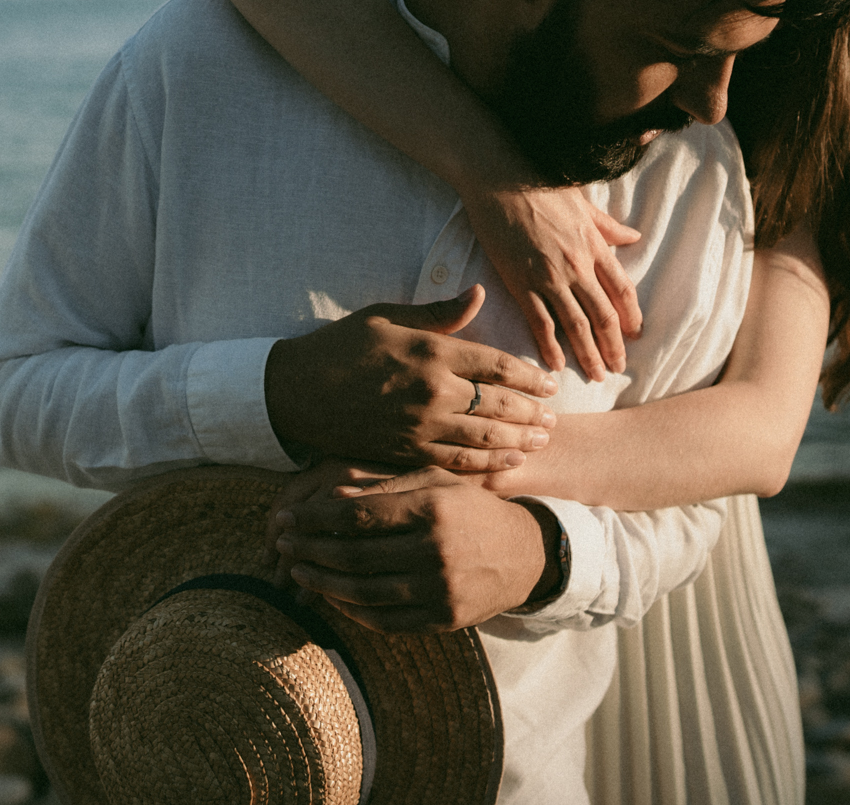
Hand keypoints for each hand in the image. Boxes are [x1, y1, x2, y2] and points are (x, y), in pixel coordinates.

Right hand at [265, 286, 558, 471]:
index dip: (530, 376)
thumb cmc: (342, 347)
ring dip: (519, 441)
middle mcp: (432, 390)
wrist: (295, 392)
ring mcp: (420, 425)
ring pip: (485, 438)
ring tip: (540, 441)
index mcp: (432, 351)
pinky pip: (458, 462)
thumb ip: (440, 312)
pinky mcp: (406, 451)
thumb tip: (479, 293)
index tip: (549, 383)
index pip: (497, 365)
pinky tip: (509, 463)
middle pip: (500, 404)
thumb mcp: (389, 317)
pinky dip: (489, 465)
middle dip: (532, 412)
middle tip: (553, 417)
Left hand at [271, 473, 558, 632]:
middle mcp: (436, 550)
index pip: (356, 516)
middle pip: (353, 555)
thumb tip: (328, 497)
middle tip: (283, 544)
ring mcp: (441, 590)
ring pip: (362, 592)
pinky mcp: (443, 620)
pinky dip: (351, 610)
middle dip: (310, 550)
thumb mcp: (437, 483)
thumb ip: (384, 486)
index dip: (314, 519)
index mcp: (432, 508)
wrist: (526, 555)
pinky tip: (332, 596)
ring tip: (299, 570)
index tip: (287, 519)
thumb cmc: (471, 510)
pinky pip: (384, 620)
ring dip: (322, 583)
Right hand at [460, 185, 642, 381]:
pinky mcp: (521, 283)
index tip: (636, 335)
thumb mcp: (583, 203)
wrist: (498, 177)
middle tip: (618, 368)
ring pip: (577, 325)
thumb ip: (607, 225)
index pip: (622, 289)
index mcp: (594, 245)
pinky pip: (540, 322)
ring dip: (588, 354)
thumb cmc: (539, 182)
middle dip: (613, 346)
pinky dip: (549, 346)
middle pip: (604, 315)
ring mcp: (549, 277)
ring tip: (595, 375)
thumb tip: (634, 235)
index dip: (632, 316)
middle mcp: (577, 265)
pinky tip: (555, 364)